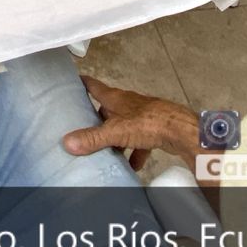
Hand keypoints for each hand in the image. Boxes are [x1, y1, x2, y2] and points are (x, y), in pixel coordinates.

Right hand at [62, 76, 198, 171]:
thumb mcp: (115, 131)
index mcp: (116, 98)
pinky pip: (140, 141)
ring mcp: (142, 116)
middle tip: (86, 131)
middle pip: (108, 109)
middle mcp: (128, 104)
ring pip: (124, 126)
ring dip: (117, 139)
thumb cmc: (146, 123)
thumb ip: (92, 138)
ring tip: (108, 153)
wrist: (180, 130)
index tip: (73, 81)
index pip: (94, 86)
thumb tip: (67, 143)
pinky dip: (135, 152)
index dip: (83, 83)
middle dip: (98, 120)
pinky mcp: (154, 129)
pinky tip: (132, 165)